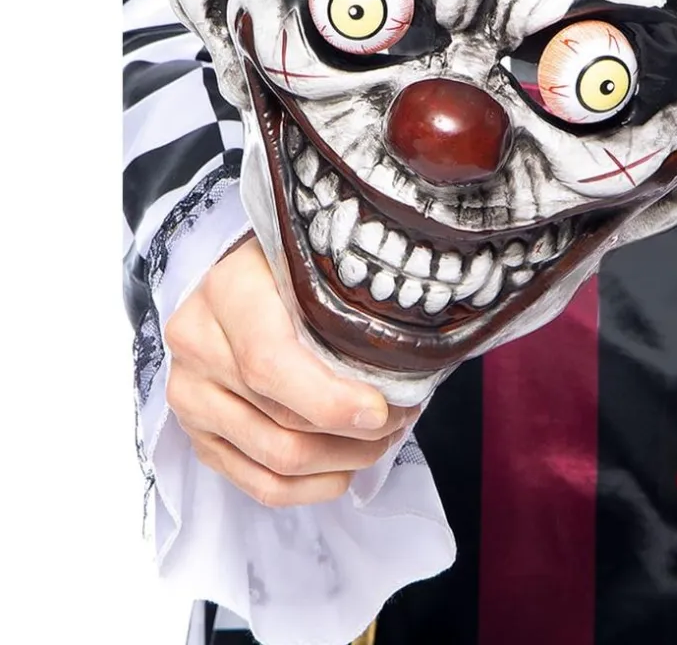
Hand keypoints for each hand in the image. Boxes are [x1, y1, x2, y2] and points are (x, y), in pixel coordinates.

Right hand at [164, 234, 415, 507]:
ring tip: (381, 438)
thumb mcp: (317, 260)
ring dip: (341, 460)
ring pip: (274, 458)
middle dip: (353, 433)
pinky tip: (346, 469)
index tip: (382, 409)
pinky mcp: (199, 435)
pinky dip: (312, 487)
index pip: (271, 362)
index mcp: (228, 291)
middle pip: (280, 419)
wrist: (241, 280)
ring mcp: (191, 395)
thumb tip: (415, 348)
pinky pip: (258, 484)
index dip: (330, 398)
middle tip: (401, 418)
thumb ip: (350, 293)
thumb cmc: (294, 268)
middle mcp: (197, 345)